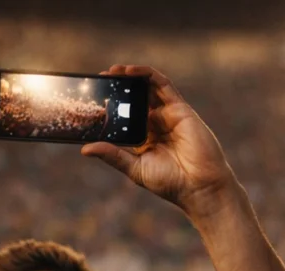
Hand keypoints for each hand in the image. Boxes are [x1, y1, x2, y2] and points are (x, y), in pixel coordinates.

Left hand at [82, 65, 240, 221]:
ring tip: (112, 71)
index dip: (111, 107)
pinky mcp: (180, 108)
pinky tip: (130, 71)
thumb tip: (85, 149)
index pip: (125, 116)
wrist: (198, 186)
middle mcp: (156, 124)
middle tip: (100, 79)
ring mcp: (168, 115)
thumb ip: (112, 155)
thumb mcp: (134, 168)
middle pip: (135, 99)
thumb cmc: (170, 182)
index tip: (92, 100)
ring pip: (147, 88)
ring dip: (130, 76)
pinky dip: (147, 74)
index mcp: (144, 139)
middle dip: (119, 88)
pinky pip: (162, 85)